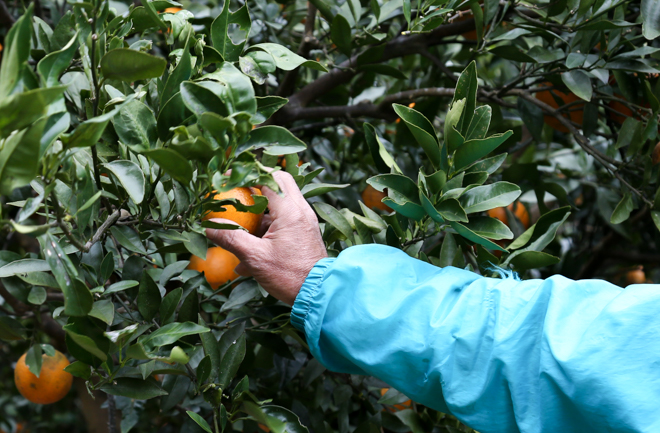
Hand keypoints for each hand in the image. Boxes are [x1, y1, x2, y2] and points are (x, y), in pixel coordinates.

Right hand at [205, 170, 327, 304]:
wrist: (319, 295)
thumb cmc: (289, 276)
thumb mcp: (254, 258)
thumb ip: (230, 238)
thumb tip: (208, 226)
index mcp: (290, 210)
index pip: (267, 178)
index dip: (244, 175)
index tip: (226, 179)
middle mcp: (301, 210)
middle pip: (277, 183)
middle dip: (254, 187)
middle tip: (235, 196)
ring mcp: (304, 220)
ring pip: (279, 203)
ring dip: (258, 213)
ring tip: (239, 232)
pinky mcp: (304, 232)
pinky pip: (283, 221)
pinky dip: (266, 229)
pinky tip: (249, 254)